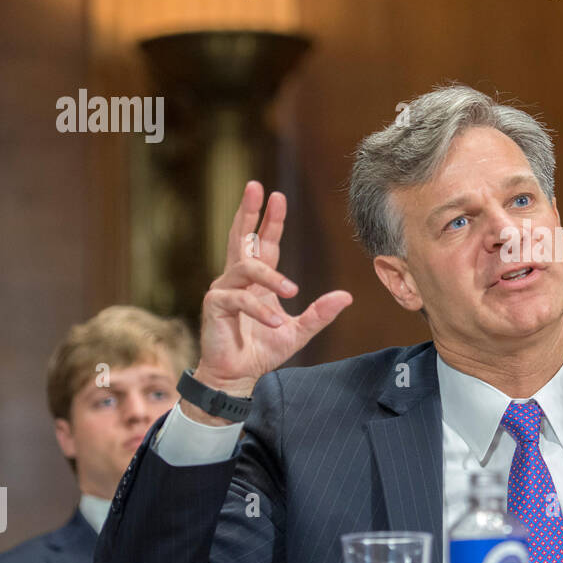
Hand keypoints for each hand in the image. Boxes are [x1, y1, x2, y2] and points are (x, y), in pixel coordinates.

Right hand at [184, 181, 351, 424]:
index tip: (277, 195)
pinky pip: (239, 299)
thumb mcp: (299, 331)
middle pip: (242, 237)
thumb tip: (347, 296)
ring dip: (271, 278)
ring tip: (291, 292)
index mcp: (257, 281)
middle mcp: (238, 279)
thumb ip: (320, 313)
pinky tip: (274, 322)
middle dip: (249, 211)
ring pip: (247, 268)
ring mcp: (224, 290)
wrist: (239, 376)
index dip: (270, 220)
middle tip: (256, 186)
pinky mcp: (215, 306)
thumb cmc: (263, 350)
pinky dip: (259, 310)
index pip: (264, 243)